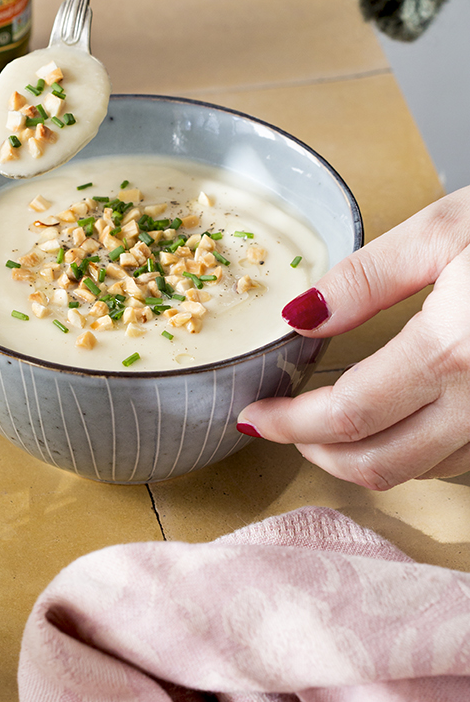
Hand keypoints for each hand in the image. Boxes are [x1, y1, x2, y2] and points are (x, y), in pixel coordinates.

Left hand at [237, 188, 469, 488]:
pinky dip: (423, 450)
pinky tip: (404, 412)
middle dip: (320, 455)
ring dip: (370, 456)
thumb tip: (300, 319)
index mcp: (454, 352)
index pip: (347, 417)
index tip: (254, 417)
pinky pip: (469, 459)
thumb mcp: (444, 230)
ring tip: (332, 419)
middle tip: (286, 427)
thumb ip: (365, 279)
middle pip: (383, 465)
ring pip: (428, 471)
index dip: (289, 426)